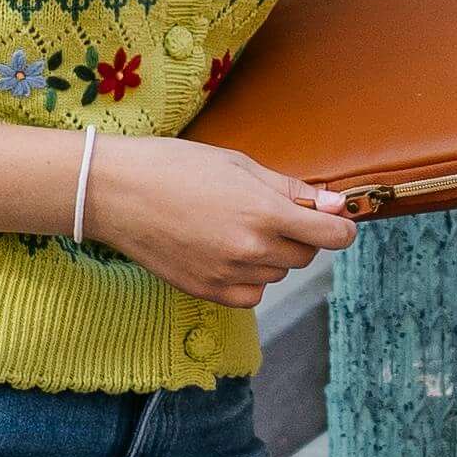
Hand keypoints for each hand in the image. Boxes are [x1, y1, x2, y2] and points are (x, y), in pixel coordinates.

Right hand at [82, 135, 360, 309]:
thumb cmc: (173, 167)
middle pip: (305, 255)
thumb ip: (289, 188)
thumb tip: (334, 206)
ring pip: (277, 273)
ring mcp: (229, 275)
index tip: (334, 220)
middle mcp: (251, 250)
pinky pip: (252, 293)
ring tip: (232, 225)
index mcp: (264, 213)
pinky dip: (249, 276)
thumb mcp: (238, 164)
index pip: (332, 236)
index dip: (340, 226)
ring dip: (270, 254)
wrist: (115, 193)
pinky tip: (225, 252)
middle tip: (265, 210)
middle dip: (298, 234)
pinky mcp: (208, 292)